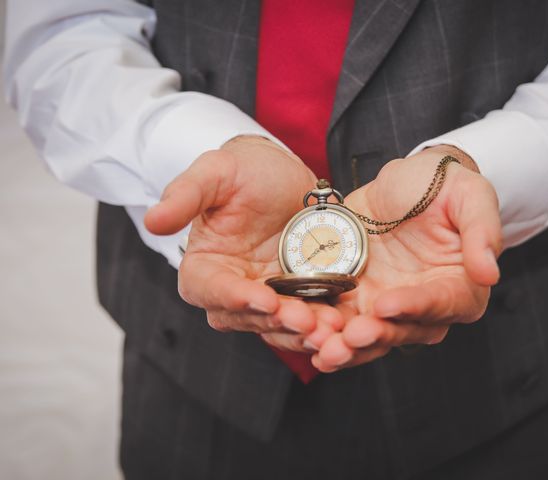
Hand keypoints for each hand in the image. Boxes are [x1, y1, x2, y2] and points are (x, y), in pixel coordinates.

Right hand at [144, 135, 343, 351]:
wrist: (286, 175)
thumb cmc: (245, 170)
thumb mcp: (216, 171)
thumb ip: (185, 194)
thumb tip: (152, 221)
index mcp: (204, 264)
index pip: (208, 289)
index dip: (233, 297)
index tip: (263, 298)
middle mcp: (230, 287)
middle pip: (244, 317)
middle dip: (275, 321)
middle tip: (306, 320)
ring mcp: (264, 296)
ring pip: (276, 325)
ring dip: (301, 331)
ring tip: (329, 328)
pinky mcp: (295, 297)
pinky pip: (304, 319)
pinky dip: (320, 324)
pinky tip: (341, 323)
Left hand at [312, 146, 502, 370]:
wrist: (401, 184)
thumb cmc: (440, 186)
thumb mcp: (469, 194)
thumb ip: (482, 231)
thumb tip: (490, 272)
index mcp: (459, 285)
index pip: (441, 303)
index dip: (415, 306)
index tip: (388, 304)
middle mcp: (423, 305)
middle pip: (403, 330)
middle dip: (376, 336)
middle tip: (350, 336)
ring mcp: (386, 305)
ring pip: (370, 337)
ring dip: (347, 348)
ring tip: (324, 348)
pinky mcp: (356, 299)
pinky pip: (341, 323)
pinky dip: (324, 334)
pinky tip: (307, 340)